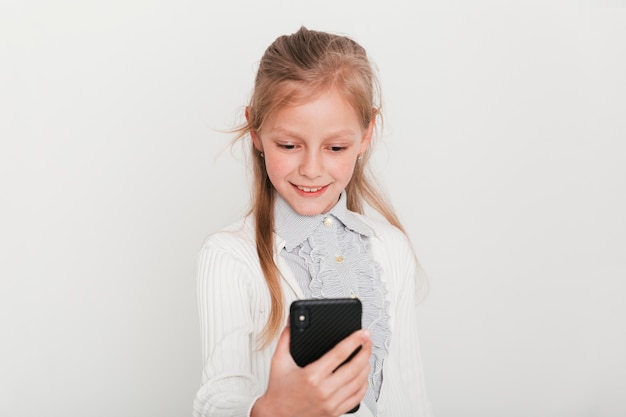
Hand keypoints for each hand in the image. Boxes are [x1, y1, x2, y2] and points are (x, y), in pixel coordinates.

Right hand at [251, 325, 371, 416]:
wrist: (275, 416)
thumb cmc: (278, 391)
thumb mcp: (279, 361)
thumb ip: (286, 339)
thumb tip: (292, 322)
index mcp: (312, 376)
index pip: (340, 354)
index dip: (354, 341)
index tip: (362, 333)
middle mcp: (324, 390)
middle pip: (355, 367)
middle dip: (365, 351)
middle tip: (368, 341)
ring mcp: (331, 403)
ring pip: (359, 382)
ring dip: (367, 367)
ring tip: (367, 356)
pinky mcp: (334, 412)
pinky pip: (357, 398)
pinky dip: (364, 386)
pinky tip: (364, 377)